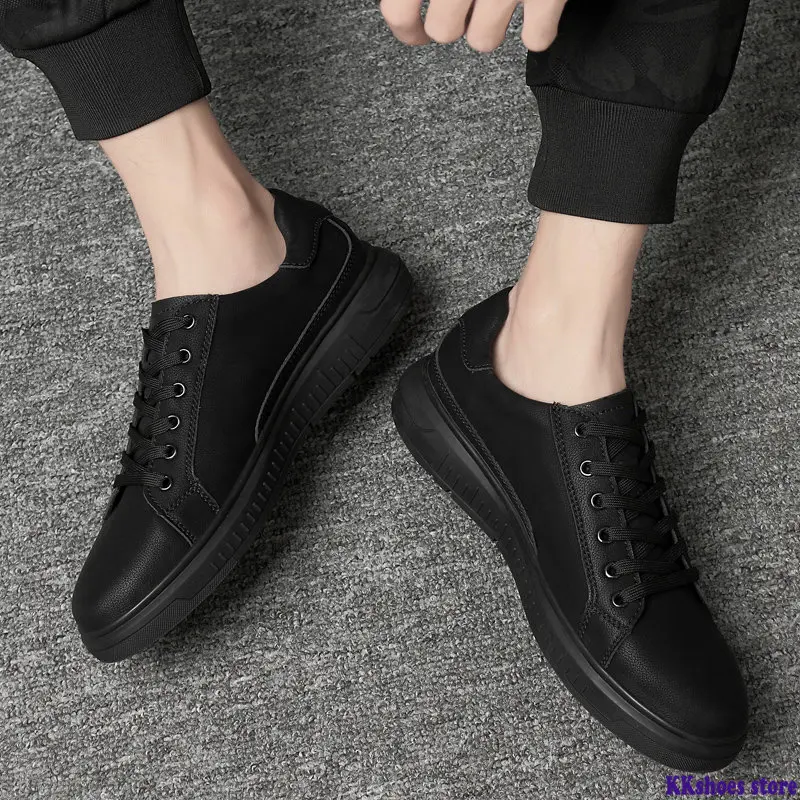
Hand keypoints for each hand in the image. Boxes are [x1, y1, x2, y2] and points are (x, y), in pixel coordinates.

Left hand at [379, 0, 566, 52]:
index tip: (414, 33)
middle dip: (454, 20)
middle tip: (468, 3)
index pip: (398, 11)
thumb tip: (405, 8)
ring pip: (484, 41)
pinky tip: (538, 6)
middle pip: (443, 31)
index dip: (406, 28)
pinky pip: (536, 39)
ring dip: (491, 24)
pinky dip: (539, 27)